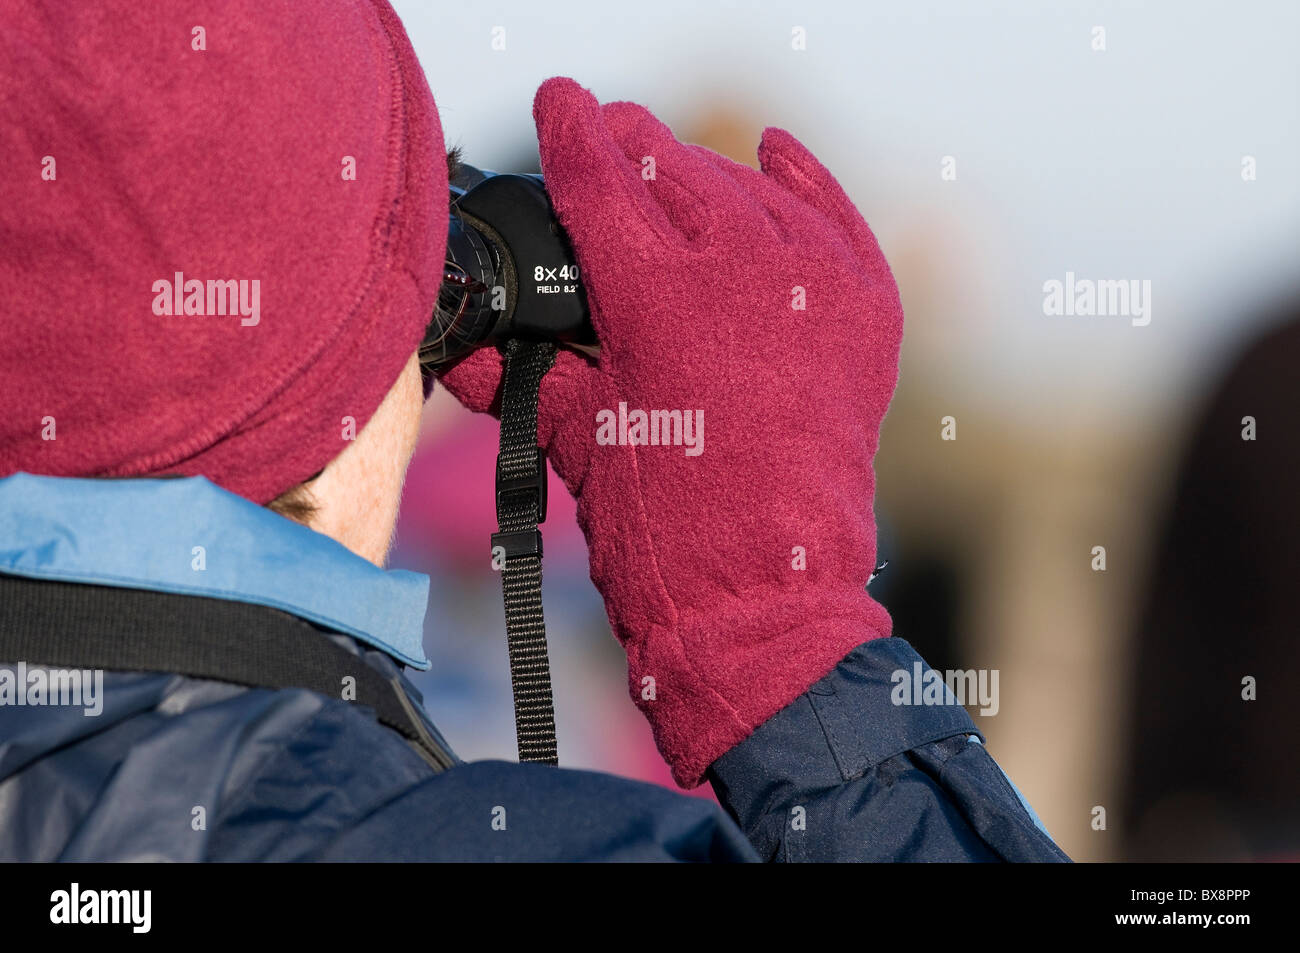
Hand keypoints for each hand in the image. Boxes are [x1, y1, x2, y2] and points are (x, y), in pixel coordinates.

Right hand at [440, 77, 902, 785]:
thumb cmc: (662, 533)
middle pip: (676, 174)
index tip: (557, 100)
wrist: (763, 601)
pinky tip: (775, 154)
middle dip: (633, 149)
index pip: (601, 184)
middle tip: (605, 135)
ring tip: (670, 169)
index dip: (569, 133)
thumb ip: (519, 378)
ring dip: (702, 174)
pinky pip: (834, 224)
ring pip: (750, 191)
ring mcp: (814, 292)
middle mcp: (745, 274)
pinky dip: (804, 185)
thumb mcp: (575, 443)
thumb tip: (460, 352)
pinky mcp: (862, 320)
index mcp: (659, 299)